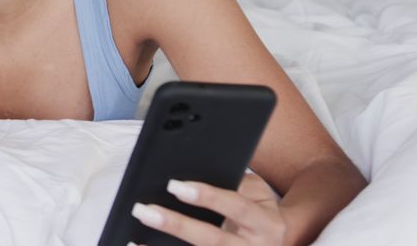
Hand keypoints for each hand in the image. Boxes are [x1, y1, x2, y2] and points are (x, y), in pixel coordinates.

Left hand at [129, 172, 285, 244]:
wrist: (279, 242)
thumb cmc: (259, 211)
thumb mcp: (258, 194)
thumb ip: (234, 183)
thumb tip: (188, 177)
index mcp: (267, 224)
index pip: (236, 207)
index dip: (208, 197)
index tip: (174, 186)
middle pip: (213, 240)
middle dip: (178, 225)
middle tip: (145, 210)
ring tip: (137, 238)